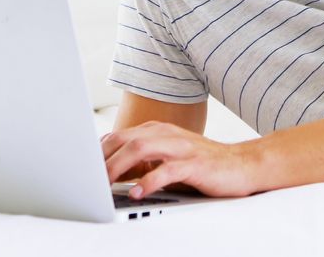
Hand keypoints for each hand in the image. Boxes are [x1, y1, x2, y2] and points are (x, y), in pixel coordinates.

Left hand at [100, 121, 260, 198]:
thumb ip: (141, 163)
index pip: (118, 137)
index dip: (97, 152)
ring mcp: (181, 147)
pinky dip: (149, 181)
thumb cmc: (202, 165)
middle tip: (86, 179)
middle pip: (125, 139)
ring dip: (119, 166)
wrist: (242, 165)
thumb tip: (109, 174)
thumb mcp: (166, 160)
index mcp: (157, 131)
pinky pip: (167, 170)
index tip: (81, 170)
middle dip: (102, 159)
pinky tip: (138, 192)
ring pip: (141, 148)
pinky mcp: (195, 163)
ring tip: (104, 184)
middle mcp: (167, 134)